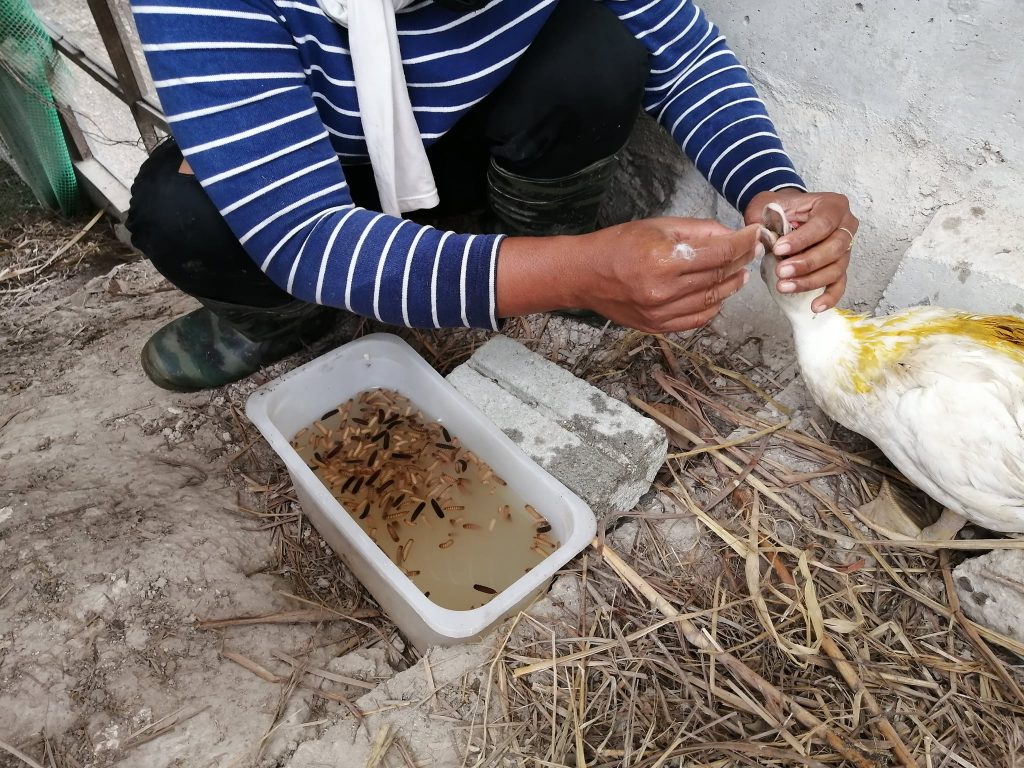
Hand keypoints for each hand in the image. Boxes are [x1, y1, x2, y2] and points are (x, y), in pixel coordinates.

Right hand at [497, 218, 763, 333]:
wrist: (585, 275)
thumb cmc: (618, 245)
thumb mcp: (659, 226)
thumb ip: (699, 231)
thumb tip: (733, 236)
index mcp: (664, 260)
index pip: (721, 254)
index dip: (744, 244)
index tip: (756, 235)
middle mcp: (664, 291)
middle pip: (720, 277)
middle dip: (740, 262)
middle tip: (749, 252)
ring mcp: (661, 313)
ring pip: (713, 301)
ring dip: (730, 285)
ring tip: (736, 272)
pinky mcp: (657, 326)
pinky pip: (697, 319)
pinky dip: (712, 306)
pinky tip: (715, 293)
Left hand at [744, 188, 857, 311]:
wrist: (782, 214)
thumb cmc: (779, 210)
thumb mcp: (770, 206)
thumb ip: (768, 219)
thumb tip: (764, 239)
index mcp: (832, 205)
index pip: (822, 224)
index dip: (802, 239)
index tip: (779, 249)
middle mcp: (846, 226)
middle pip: (834, 248)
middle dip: (806, 263)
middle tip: (781, 272)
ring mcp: (846, 248)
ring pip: (836, 269)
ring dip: (810, 281)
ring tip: (784, 287)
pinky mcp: (840, 266)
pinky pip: (839, 284)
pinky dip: (829, 296)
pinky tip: (815, 306)